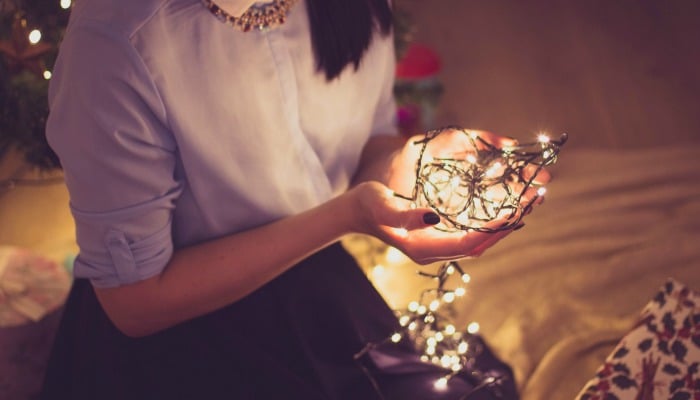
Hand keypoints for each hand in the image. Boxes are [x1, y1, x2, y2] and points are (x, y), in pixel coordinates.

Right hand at [354, 128, 552, 263]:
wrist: (355, 212)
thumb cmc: (368, 205)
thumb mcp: (383, 206)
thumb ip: (406, 214)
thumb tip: (434, 215)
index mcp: (424, 247)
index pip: (469, 243)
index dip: (496, 229)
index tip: (519, 211)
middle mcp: (435, 251)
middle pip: (481, 243)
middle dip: (509, 224)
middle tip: (535, 200)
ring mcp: (438, 246)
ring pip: (480, 239)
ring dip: (505, 222)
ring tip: (528, 201)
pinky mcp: (439, 237)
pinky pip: (472, 232)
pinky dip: (492, 221)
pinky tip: (504, 205)